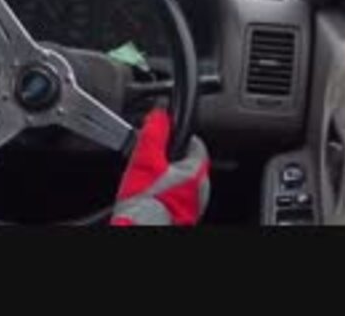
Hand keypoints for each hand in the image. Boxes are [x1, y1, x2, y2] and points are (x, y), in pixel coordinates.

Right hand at [111, 108, 209, 225]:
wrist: (142, 229)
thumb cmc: (146, 202)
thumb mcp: (145, 161)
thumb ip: (154, 135)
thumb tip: (159, 115)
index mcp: (197, 170)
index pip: (194, 141)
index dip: (177, 135)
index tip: (163, 136)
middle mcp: (202, 187)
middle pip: (187, 160)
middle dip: (169, 157)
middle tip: (151, 161)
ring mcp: (195, 202)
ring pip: (182, 178)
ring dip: (167, 174)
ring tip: (149, 179)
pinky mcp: (186, 213)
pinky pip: (178, 194)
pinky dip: (167, 190)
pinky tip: (152, 194)